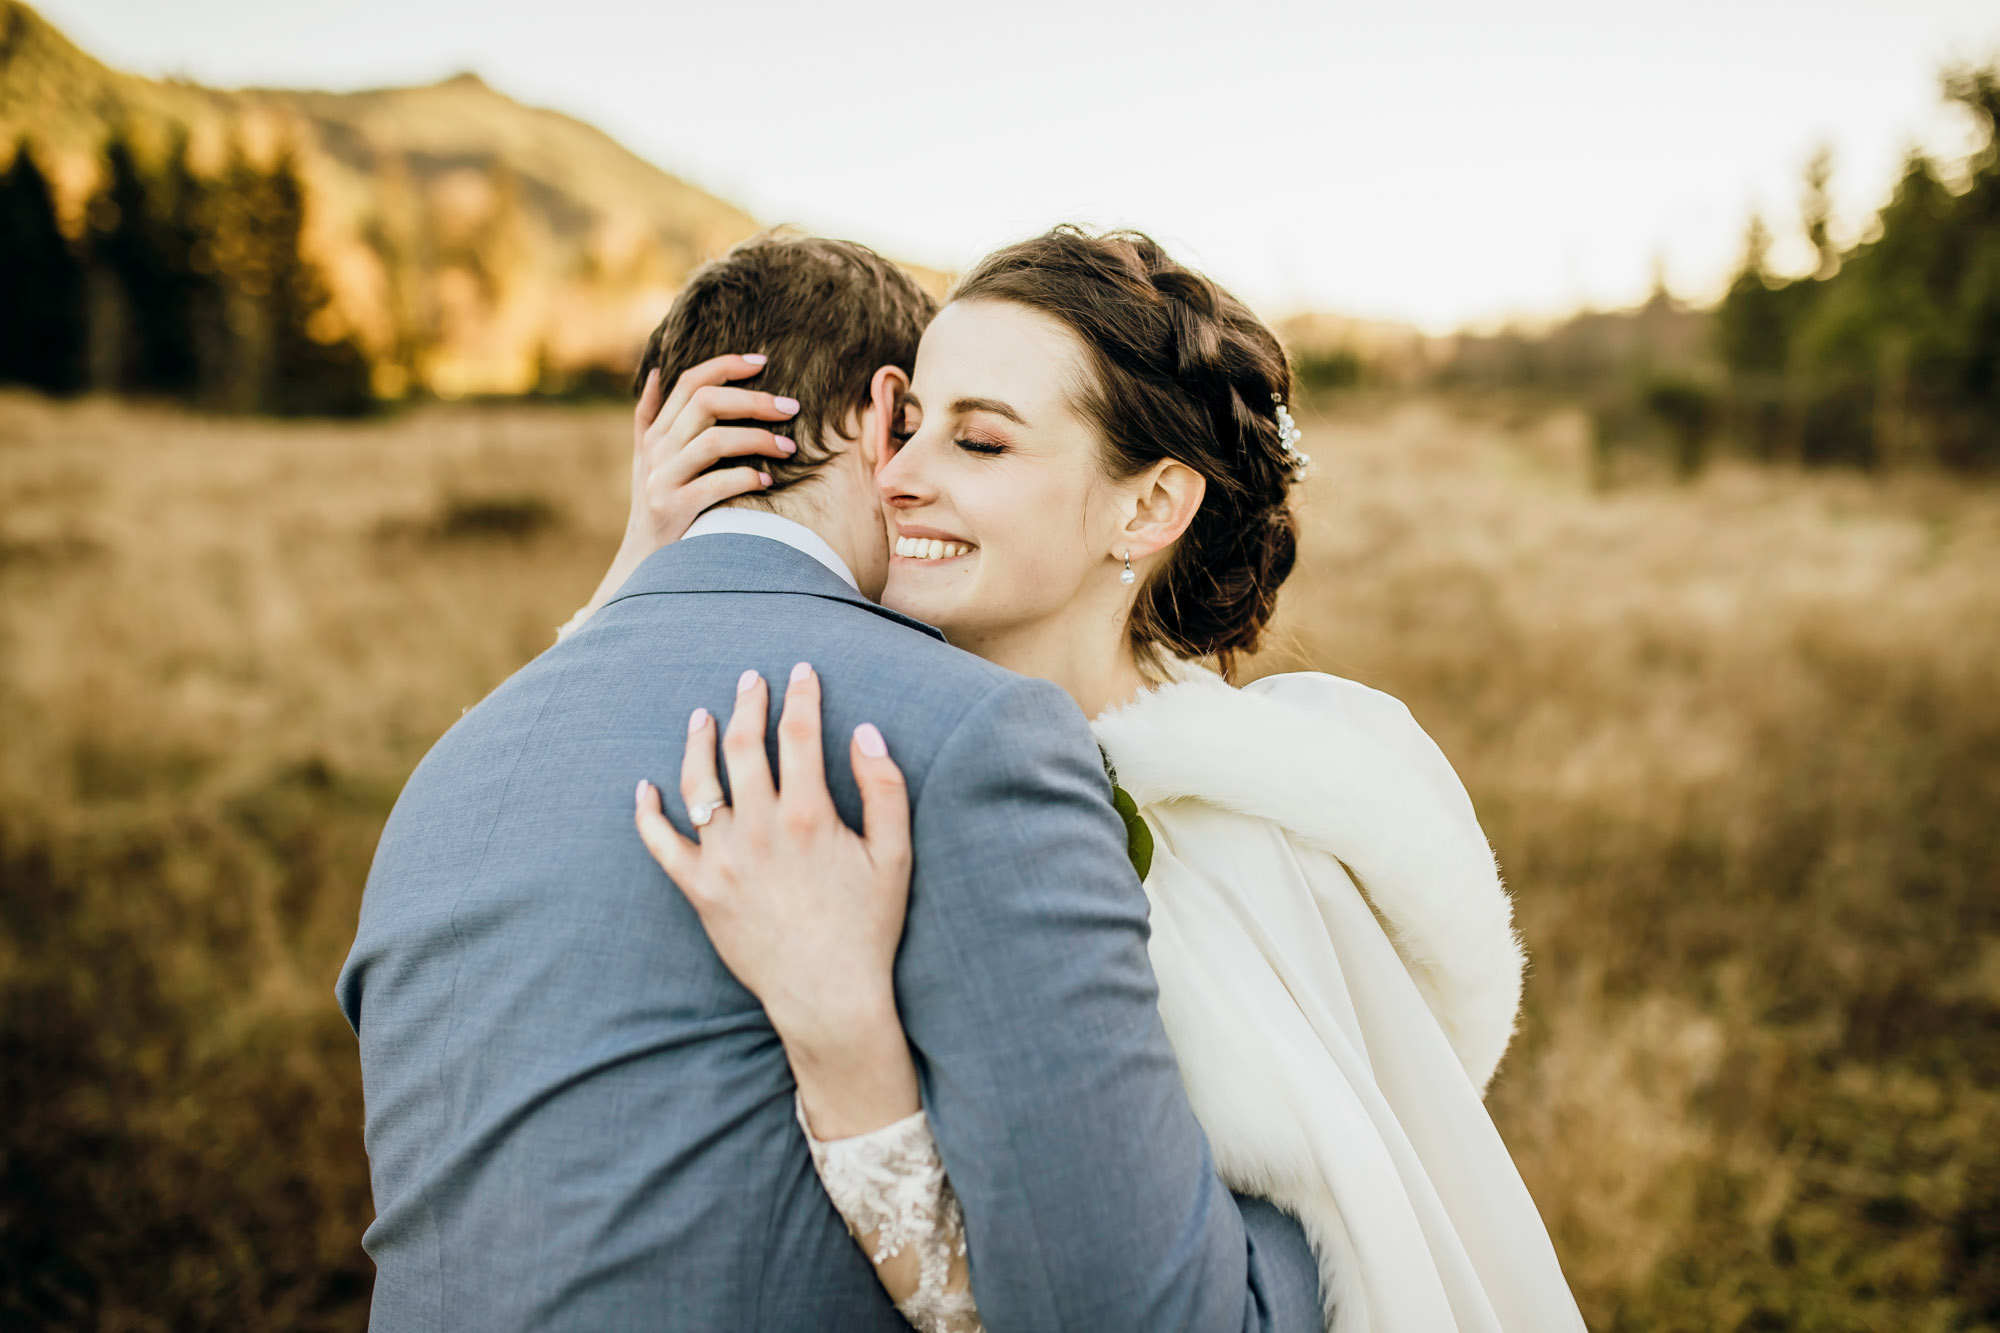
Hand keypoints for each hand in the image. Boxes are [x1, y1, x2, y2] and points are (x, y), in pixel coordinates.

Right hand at [625, 354, 800, 552]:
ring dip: (758, 439)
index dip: (726, 365)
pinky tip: (767, 482)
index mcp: (656, 432)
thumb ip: (648, 416)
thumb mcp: (644, 460)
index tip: (763, 362)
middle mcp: (656, 450)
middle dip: (754, 400)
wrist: (643, 563)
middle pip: (706, 403)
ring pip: (714, 441)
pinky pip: (716, 484)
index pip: (690, 382)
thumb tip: (654, 371)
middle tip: (791, 409)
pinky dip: (746, 478)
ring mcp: (662, 478)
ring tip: (788, 449)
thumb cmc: (658, 507)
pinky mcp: (673, 508)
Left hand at [634, 663, 920, 1136]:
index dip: (801, 696)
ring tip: (702, 717)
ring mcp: (723, 858)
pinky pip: (661, 844)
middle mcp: (760, 828)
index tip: (801, 671)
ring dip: (699, 743)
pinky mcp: (700, 889)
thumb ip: (885, 789)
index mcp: (809, 815)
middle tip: (750, 680)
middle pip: (746, 746)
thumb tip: (866, 732)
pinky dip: (648, 813)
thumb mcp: (896, 856)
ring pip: (699, 783)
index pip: (800, 734)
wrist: (827, 995)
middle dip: (749, 704)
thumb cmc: (867, 926)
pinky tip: (645, 788)